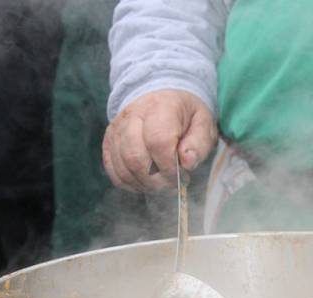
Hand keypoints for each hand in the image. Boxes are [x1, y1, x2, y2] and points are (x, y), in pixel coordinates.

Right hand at [102, 90, 217, 191]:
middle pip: (135, 157)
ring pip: (122, 166)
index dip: (169, 167)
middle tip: (172, 185)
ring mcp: (117, 128)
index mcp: (161, 107)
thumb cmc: (186, 115)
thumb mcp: (203, 124)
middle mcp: (133, 115)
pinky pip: (113, 170)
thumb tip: (187, 162)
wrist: (163, 99)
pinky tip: (145, 183)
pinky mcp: (109, 140)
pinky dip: (129, 183)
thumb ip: (199, 144)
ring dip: (143, 183)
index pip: (158, 142)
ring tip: (161, 184)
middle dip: (155, 180)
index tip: (182, 177)